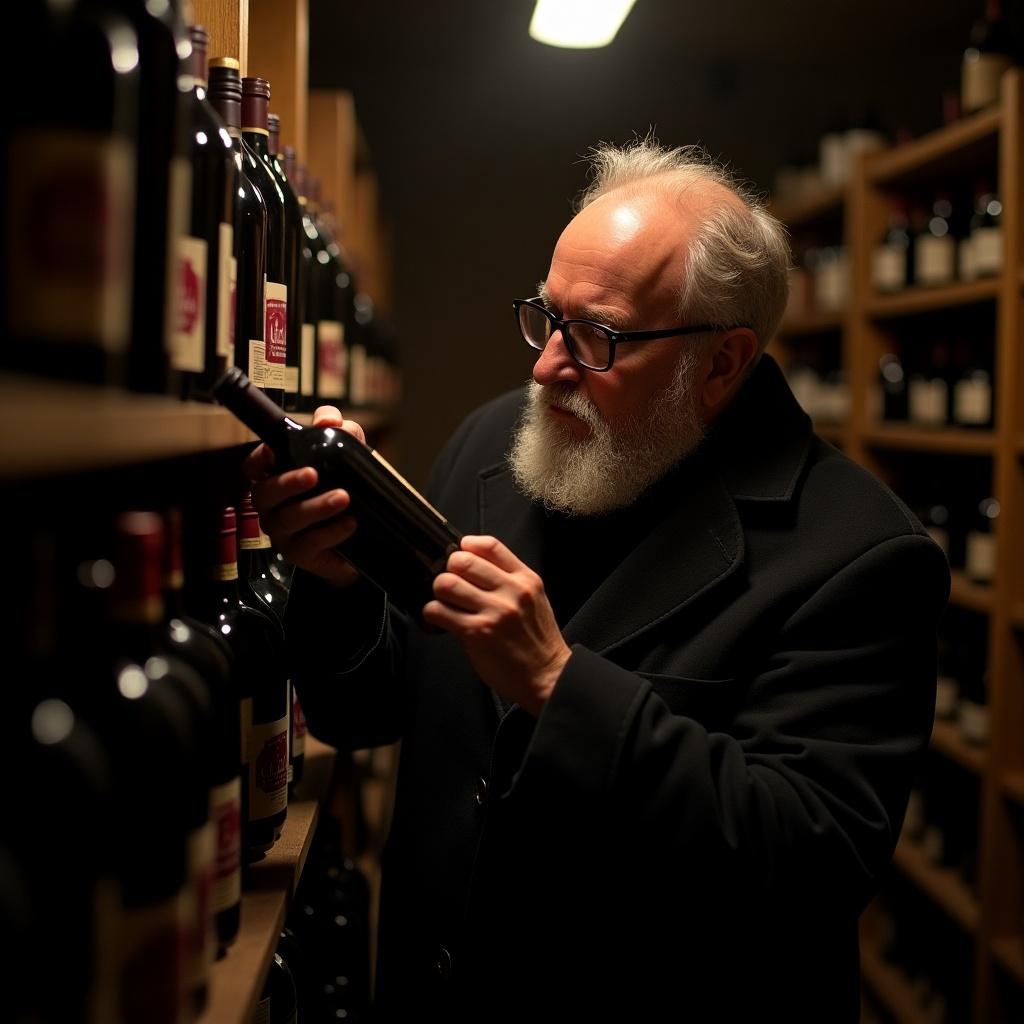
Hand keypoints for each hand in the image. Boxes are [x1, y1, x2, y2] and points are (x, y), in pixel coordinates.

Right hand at [244, 406, 365, 586]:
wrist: (366, 539)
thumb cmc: (344, 489)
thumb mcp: (347, 455)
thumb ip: (340, 431)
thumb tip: (329, 420)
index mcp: (278, 479)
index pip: (254, 468)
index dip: (258, 459)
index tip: (273, 451)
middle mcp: (274, 507)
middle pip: (262, 495)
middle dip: (286, 483)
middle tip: (312, 474)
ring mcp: (285, 533)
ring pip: (286, 521)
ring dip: (314, 507)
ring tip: (343, 498)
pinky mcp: (302, 555)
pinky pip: (309, 545)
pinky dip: (330, 532)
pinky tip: (350, 523)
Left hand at [423, 535, 570, 715]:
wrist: (548, 676)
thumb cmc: (538, 641)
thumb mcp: (534, 599)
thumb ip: (510, 580)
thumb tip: (471, 566)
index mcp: (525, 579)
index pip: (489, 545)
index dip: (467, 546)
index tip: (461, 554)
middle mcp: (511, 592)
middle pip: (463, 561)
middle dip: (449, 570)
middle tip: (452, 584)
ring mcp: (494, 612)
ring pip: (446, 584)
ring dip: (439, 592)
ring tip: (446, 602)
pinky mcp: (477, 633)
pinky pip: (438, 611)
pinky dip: (432, 613)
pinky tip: (441, 619)